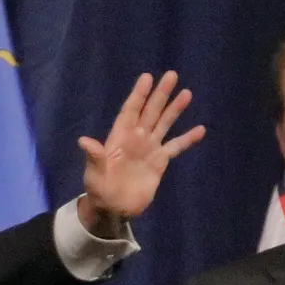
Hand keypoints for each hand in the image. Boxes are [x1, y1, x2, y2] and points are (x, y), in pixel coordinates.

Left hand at [78, 71, 205, 233]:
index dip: (138, 95)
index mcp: (119, 138)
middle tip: (171, 75)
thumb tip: (84, 141)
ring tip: (186, 93)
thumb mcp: (94, 174)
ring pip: (164, 124)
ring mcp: (149, 149)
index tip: (147, 77)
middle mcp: (136, 139)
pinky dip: (187, 139)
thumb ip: (95, 157)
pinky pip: (176, 146)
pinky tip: (200, 129)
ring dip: (174, 109)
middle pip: (150, 112)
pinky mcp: (159, 162)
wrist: (113, 209)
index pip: (130, 111)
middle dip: (160, 94)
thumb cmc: (99, 190)